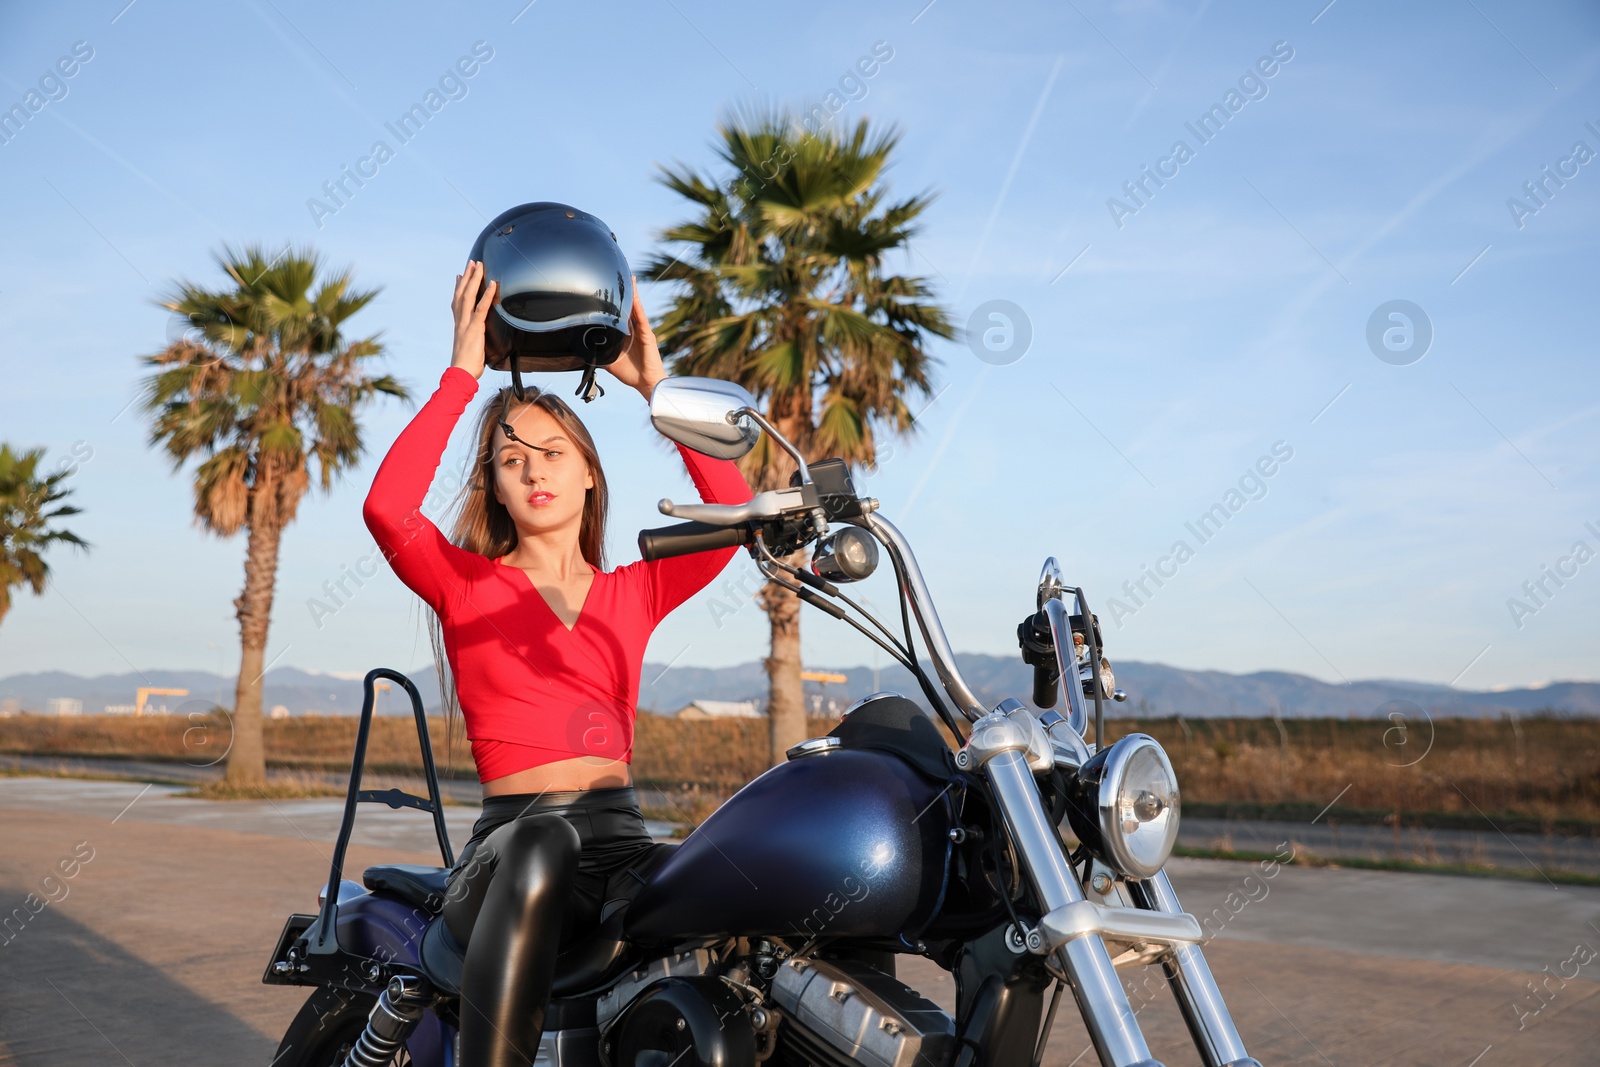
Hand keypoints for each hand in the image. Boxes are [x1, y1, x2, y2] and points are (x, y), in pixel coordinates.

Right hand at [450, 260, 496, 379]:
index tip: (460, 275)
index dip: (458, 288)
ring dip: (474, 279)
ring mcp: (466, 323)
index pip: (457, 302)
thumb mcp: (469, 347)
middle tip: (472, 262)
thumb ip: (472, 339)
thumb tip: (475, 338)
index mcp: (459, 325)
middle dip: (467, 277)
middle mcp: (460, 321)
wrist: (461, 374)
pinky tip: (492, 284)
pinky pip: (481, 308)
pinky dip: (487, 295)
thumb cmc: (467, 365)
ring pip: (469, 296)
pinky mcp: (474, 328)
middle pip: (462, 293)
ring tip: (479, 265)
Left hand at [604, 276, 667, 400]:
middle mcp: (635, 330)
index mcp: (627, 335)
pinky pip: (641, 318)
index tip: (608, 290)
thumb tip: (583, 351)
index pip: (620, 315)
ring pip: (635, 309)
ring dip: (632, 294)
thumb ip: (599, 354)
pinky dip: (637, 306)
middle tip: (618, 276)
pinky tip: (634, 296)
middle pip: (629, 308)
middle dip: (625, 293)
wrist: (646, 383)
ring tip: (629, 278)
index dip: (615, 303)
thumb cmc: (631, 374)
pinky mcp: (647, 335)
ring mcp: (642, 331)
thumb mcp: (610, 362)